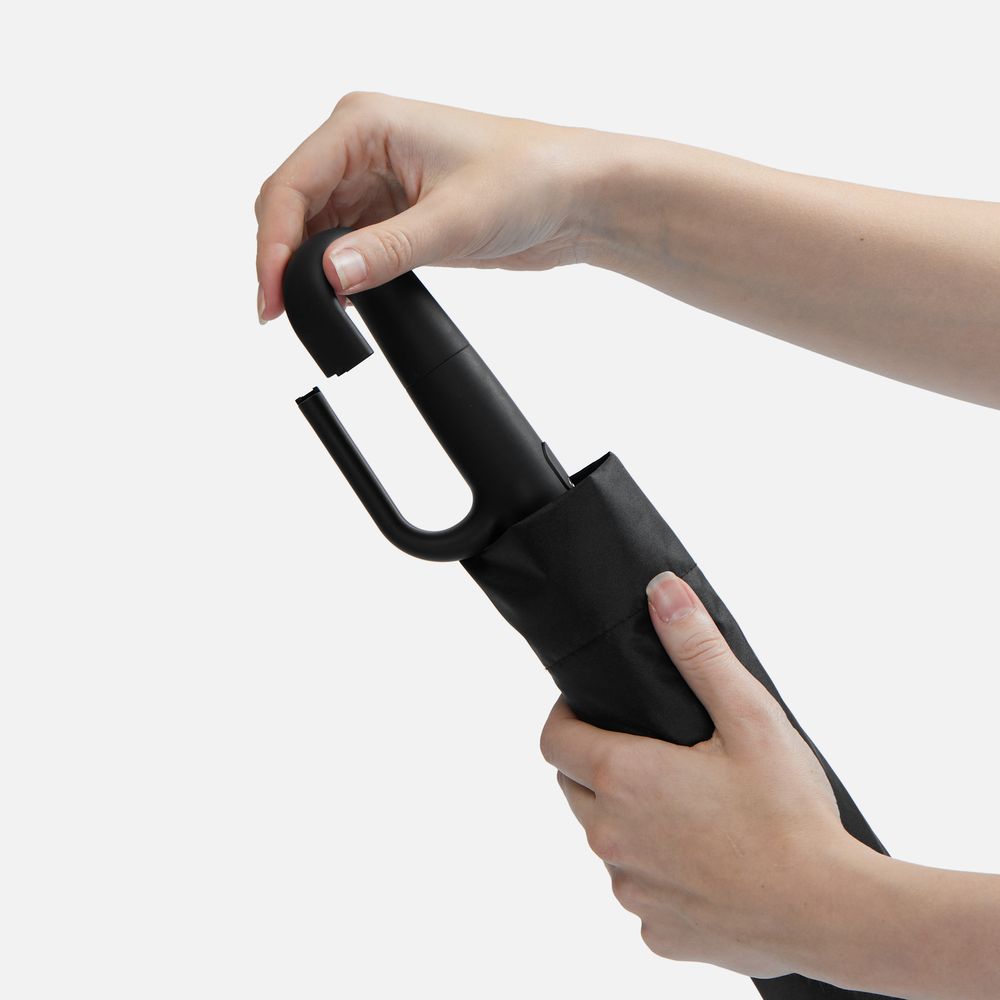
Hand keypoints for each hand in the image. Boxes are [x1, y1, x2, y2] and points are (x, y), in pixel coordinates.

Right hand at [254, 91, 605, 322]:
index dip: (274, 246)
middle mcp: (361, 146)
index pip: (291, 184)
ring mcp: (375, 179)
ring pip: (313, 228)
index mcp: (365, 123)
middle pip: (291, 205)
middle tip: (283, 314)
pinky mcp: (392, 212)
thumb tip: (327, 275)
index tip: (274, 296)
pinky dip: (335, 272)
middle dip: (281, 259)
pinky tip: (339, 299)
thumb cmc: (528, 177)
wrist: (574, 195)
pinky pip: (343, 243)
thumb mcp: (453, 220)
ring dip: (306, 268)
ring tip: (310, 312)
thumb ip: (385, 250)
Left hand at [539, 570, 863, 978]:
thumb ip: (697, 650)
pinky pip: (641, 891)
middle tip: (657, 755)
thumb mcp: (748, 716)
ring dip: (630, 821)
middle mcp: (610, 837)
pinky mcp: (656, 931)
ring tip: (687, 808)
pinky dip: (660, 873)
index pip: (553, 739)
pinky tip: (706, 862)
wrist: (832, 913)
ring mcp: (630, 889)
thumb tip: (661, 592)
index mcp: (622, 778)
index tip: (595, 709)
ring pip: (608, 841)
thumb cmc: (790, 814)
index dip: (567, 718)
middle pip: (576, 788)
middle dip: (601, 766)